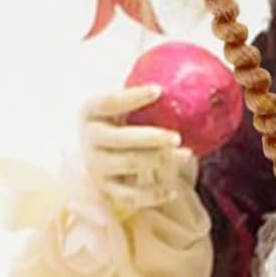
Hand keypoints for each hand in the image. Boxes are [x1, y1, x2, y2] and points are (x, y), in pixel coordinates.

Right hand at [80, 85, 195, 215]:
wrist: (98, 152)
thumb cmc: (119, 121)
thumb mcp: (121, 105)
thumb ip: (140, 95)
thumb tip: (180, 80)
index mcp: (90, 112)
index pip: (109, 102)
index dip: (133, 96)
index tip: (159, 90)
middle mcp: (89, 138)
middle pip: (122, 139)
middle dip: (151, 138)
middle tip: (177, 137)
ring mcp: (96, 165)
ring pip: (130, 164)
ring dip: (159, 160)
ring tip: (187, 154)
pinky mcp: (107, 188)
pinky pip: (131, 196)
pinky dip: (152, 194)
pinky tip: (173, 190)